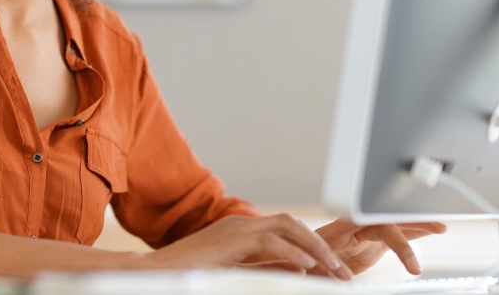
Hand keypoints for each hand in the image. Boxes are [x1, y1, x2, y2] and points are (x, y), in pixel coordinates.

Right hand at [139, 214, 354, 279]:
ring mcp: (236, 229)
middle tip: (343, 272)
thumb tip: (298, 269)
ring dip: (315, 248)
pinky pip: (269, 241)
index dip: (313, 247)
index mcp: (242, 231)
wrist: (155, 273)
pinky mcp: (230, 241)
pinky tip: (308, 268)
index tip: (333, 270)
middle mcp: (242, 224)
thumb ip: (264, 266)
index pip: (286, 230)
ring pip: (286, 227)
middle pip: (291, 223)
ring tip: (335, 270)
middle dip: (321, 245)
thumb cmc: (190, 275)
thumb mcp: (235, 271)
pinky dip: (292, 252)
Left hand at [312, 218, 446, 275]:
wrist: (302, 251)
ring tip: (441, 226)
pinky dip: (415, 230)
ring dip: (420, 222)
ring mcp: (368, 228)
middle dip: (415, 220)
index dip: (394, 238)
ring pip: (397, 222)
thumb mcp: (313, 264)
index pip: (374, 225)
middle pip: (390, 217)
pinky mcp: (374, 237)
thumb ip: (325, 270)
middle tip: (436, 227)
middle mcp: (358, 222)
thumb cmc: (304, 254)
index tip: (411, 261)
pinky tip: (431, 229)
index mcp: (343, 225)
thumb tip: (336, 280)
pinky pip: (398, 230)